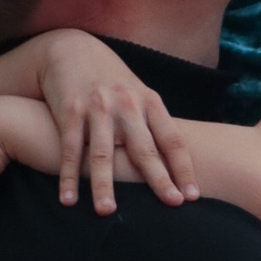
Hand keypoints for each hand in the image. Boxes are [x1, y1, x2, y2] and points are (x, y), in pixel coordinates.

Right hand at [33, 34, 195, 217]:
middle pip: (144, 149)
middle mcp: (126, 105)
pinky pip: (70, 149)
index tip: (192, 195)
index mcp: (149, 102)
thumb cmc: (112, 80)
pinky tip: (68, 199)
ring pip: (102, 154)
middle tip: (170, 204)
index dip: (184, 168)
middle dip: (158, 178)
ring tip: (107, 212)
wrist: (72, 49)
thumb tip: (174, 163)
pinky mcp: (69, 111)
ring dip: (104, 185)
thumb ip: (153, 124)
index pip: (172, 140)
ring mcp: (97, 108)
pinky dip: (68, 176)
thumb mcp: (138, 94)